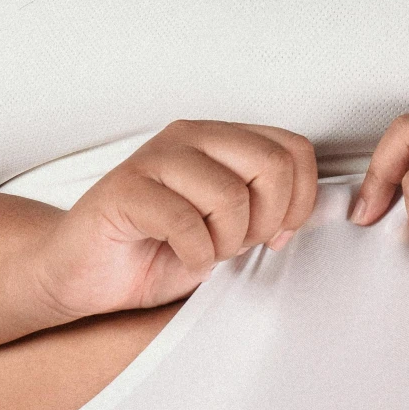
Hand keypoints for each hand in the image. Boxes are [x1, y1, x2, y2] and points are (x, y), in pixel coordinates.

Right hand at [31, 120, 318, 321]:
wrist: (83, 272)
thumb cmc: (156, 250)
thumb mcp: (228, 229)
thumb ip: (268, 210)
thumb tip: (325, 208)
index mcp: (220, 139)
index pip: (293, 149)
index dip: (300, 200)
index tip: (278, 234)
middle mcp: (189, 137)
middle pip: (271, 165)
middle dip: (266, 220)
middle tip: (237, 244)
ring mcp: (155, 158)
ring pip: (231, 195)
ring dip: (226, 242)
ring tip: (204, 251)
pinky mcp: (125, 188)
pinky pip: (186, 222)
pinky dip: (194, 254)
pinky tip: (181, 258)